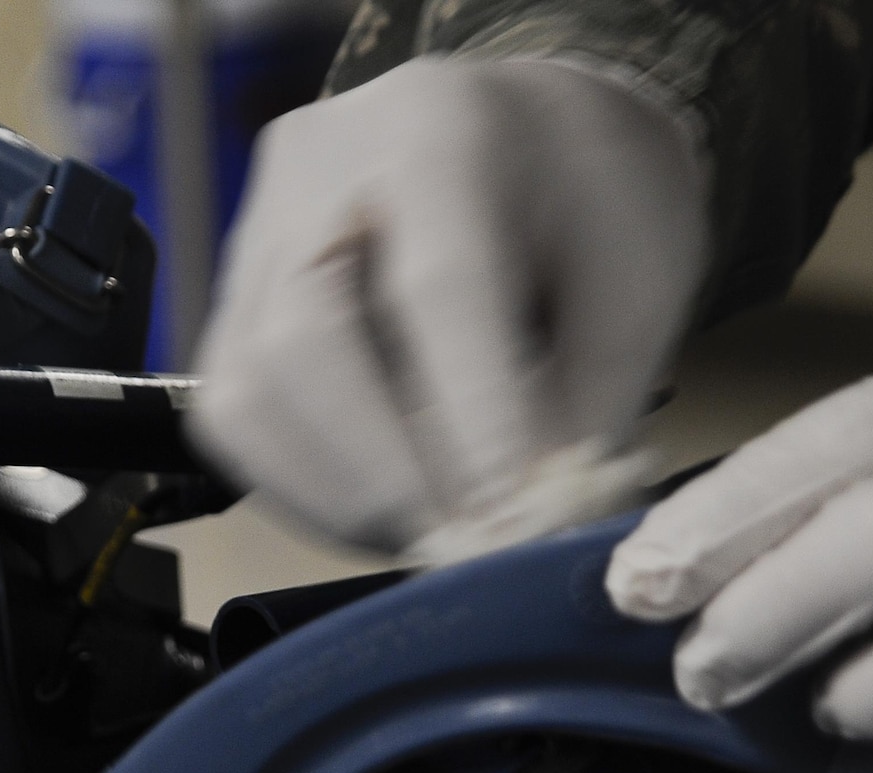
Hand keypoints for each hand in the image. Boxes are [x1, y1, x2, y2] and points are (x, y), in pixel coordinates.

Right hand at [191, 56, 706, 559]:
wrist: (531, 133)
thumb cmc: (590, 196)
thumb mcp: (637, 281)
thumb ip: (588, 397)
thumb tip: (526, 520)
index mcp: (444, 130)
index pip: (439, 286)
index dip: (471, 417)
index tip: (509, 516)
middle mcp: (322, 165)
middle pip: (305, 340)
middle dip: (386, 472)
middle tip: (463, 542)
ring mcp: (259, 228)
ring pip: (249, 392)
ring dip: (338, 494)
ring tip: (427, 531)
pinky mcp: (234, 294)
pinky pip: (235, 415)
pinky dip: (304, 485)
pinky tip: (380, 505)